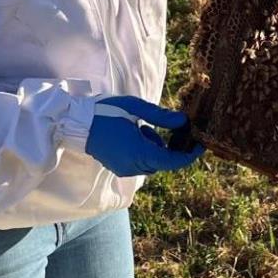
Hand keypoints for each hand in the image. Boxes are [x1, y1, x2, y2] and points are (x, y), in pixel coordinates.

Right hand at [85, 96, 204, 176]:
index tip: (200, 144)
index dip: (189, 155)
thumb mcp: (135, 108)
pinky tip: (133, 134)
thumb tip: (184, 122)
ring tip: (141, 127)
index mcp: (139, 153)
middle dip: (167, 147)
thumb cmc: (105, 111)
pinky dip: (143, 151)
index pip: (173, 161)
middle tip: (165, 127)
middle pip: (162, 162)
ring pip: (151, 162)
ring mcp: (124, 169)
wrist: (77, 122)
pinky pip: (139, 163)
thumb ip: (161, 116)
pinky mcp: (117, 168)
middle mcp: (132, 166)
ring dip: (153, 148)